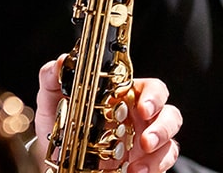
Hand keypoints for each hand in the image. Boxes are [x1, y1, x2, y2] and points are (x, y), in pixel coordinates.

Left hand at [34, 57, 181, 171]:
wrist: (55, 162)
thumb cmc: (60, 128)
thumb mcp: (52, 103)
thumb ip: (53, 79)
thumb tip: (62, 62)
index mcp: (124, 96)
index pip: (149, 88)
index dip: (152, 95)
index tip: (143, 107)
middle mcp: (139, 115)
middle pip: (166, 110)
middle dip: (162, 124)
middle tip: (146, 139)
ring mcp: (145, 139)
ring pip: (170, 137)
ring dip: (158, 150)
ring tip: (137, 165)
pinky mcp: (147, 161)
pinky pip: (163, 161)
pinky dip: (155, 167)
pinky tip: (136, 172)